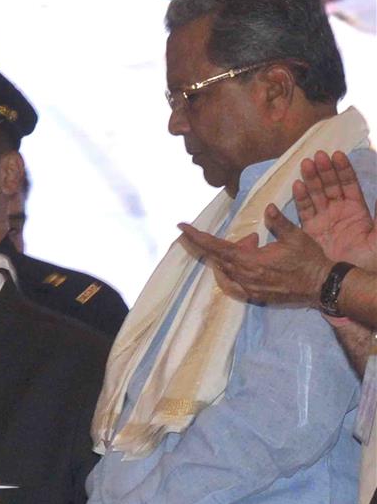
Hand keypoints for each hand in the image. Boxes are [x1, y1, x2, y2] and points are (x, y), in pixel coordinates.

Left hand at [177, 214, 328, 306]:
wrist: (321, 286)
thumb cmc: (309, 260)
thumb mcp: (296, 236)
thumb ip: (278, 222)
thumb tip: (267, 208)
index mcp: (250, 260)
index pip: (216, 247)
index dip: (197, 237)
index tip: (181, 227)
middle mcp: (244, 276)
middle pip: (215, 258)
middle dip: (211, 244)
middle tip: (233, 235)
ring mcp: (247, 288)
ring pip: (224, 270)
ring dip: (229, 255)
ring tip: (254, 244)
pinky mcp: (253, 295)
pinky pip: (232, 283)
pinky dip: (231, 270)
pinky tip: (245, 261)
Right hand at [295, 150, 375, 268]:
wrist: (348, 282)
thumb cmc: (368, 260)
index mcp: (357, 210)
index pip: (349, 184)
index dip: (343, 170)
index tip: (337, 155)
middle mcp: (339, 212)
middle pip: (331, 186)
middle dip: (325, 170)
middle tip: (318, 156)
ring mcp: (323, 221)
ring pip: (316, 195)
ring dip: (311, 179)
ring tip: (306, 164)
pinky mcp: (309, 231)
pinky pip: (304, 212)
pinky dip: (301, 198)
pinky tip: (297, 186)